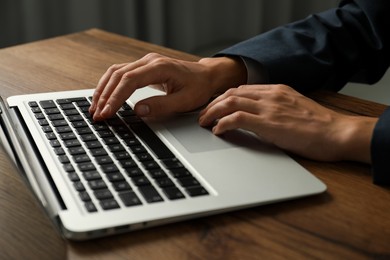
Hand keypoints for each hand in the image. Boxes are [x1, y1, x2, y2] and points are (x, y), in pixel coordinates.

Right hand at [89, 53, 246, 120]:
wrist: (206, 76)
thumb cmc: (198, 88)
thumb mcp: (184, 101)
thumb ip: (161, 106)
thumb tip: (138, 111)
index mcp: (159, 67)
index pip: (129, 81)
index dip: (115, 98)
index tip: (106, 113)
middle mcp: (149, 61)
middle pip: (118, 75)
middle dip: (105, 96)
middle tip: (97, 115)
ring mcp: (145, 62)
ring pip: (116, 72)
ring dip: (104, 89)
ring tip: (95, 108)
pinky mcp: (144, 67)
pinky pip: (121, 73)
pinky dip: (110, 85)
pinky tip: (104, 96)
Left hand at [199, 84, 376, 162]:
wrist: (338, 133)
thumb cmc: (319, 126)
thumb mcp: (294, 110)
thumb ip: (275, 109)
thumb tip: (257, 119)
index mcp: (276, 90)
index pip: (240, 89)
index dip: (222, 98)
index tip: (213, 107)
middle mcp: (270, 94)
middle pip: (230, 93)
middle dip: (212, 104)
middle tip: (202, 116)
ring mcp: (269, 107)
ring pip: (229, 102)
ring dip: (212, 113)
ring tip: (204, 123)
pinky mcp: (269, 122)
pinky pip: (236, 118)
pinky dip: (223, 123)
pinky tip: (218, 130)